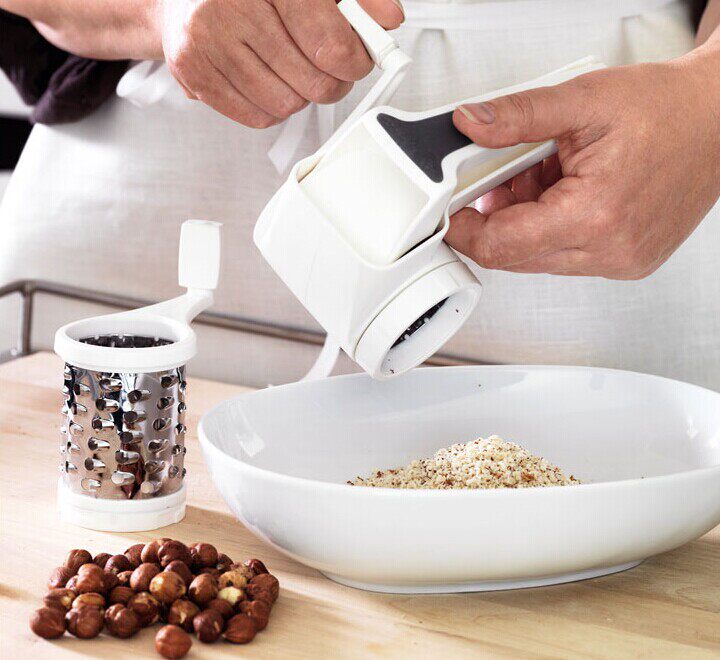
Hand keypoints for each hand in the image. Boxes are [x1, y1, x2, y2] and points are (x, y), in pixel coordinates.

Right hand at [157, 0, 402, 127]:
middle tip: (327, 68)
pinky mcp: (193, 72)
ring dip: (299, 94)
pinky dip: (271, 107)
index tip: (358, 59)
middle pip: (314, 82)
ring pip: (287, 104)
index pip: (330, 43)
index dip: (355, 60)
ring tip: (289, 69)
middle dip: (331, 82)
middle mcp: (232, 5)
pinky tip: (265, 79)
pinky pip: (258, 117)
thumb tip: (389, 19)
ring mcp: (208, 41)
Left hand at [445, 53, 719, 278]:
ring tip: (548, 174)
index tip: (449, 213)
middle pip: (515, 255)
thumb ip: (518, 116)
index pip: (500, 246)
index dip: (464, 229)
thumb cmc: (667, 110)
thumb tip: (470, 124)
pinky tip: (566, 193)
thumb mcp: (583, 100)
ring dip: (525, 222)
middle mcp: (609, 249)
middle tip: (503, 176)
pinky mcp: (627, 262)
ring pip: (538, 257)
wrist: (719, 120)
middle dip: (496, 218)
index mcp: (594, 214)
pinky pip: (566, 256)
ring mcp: (620, 261)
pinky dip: (552, 228)